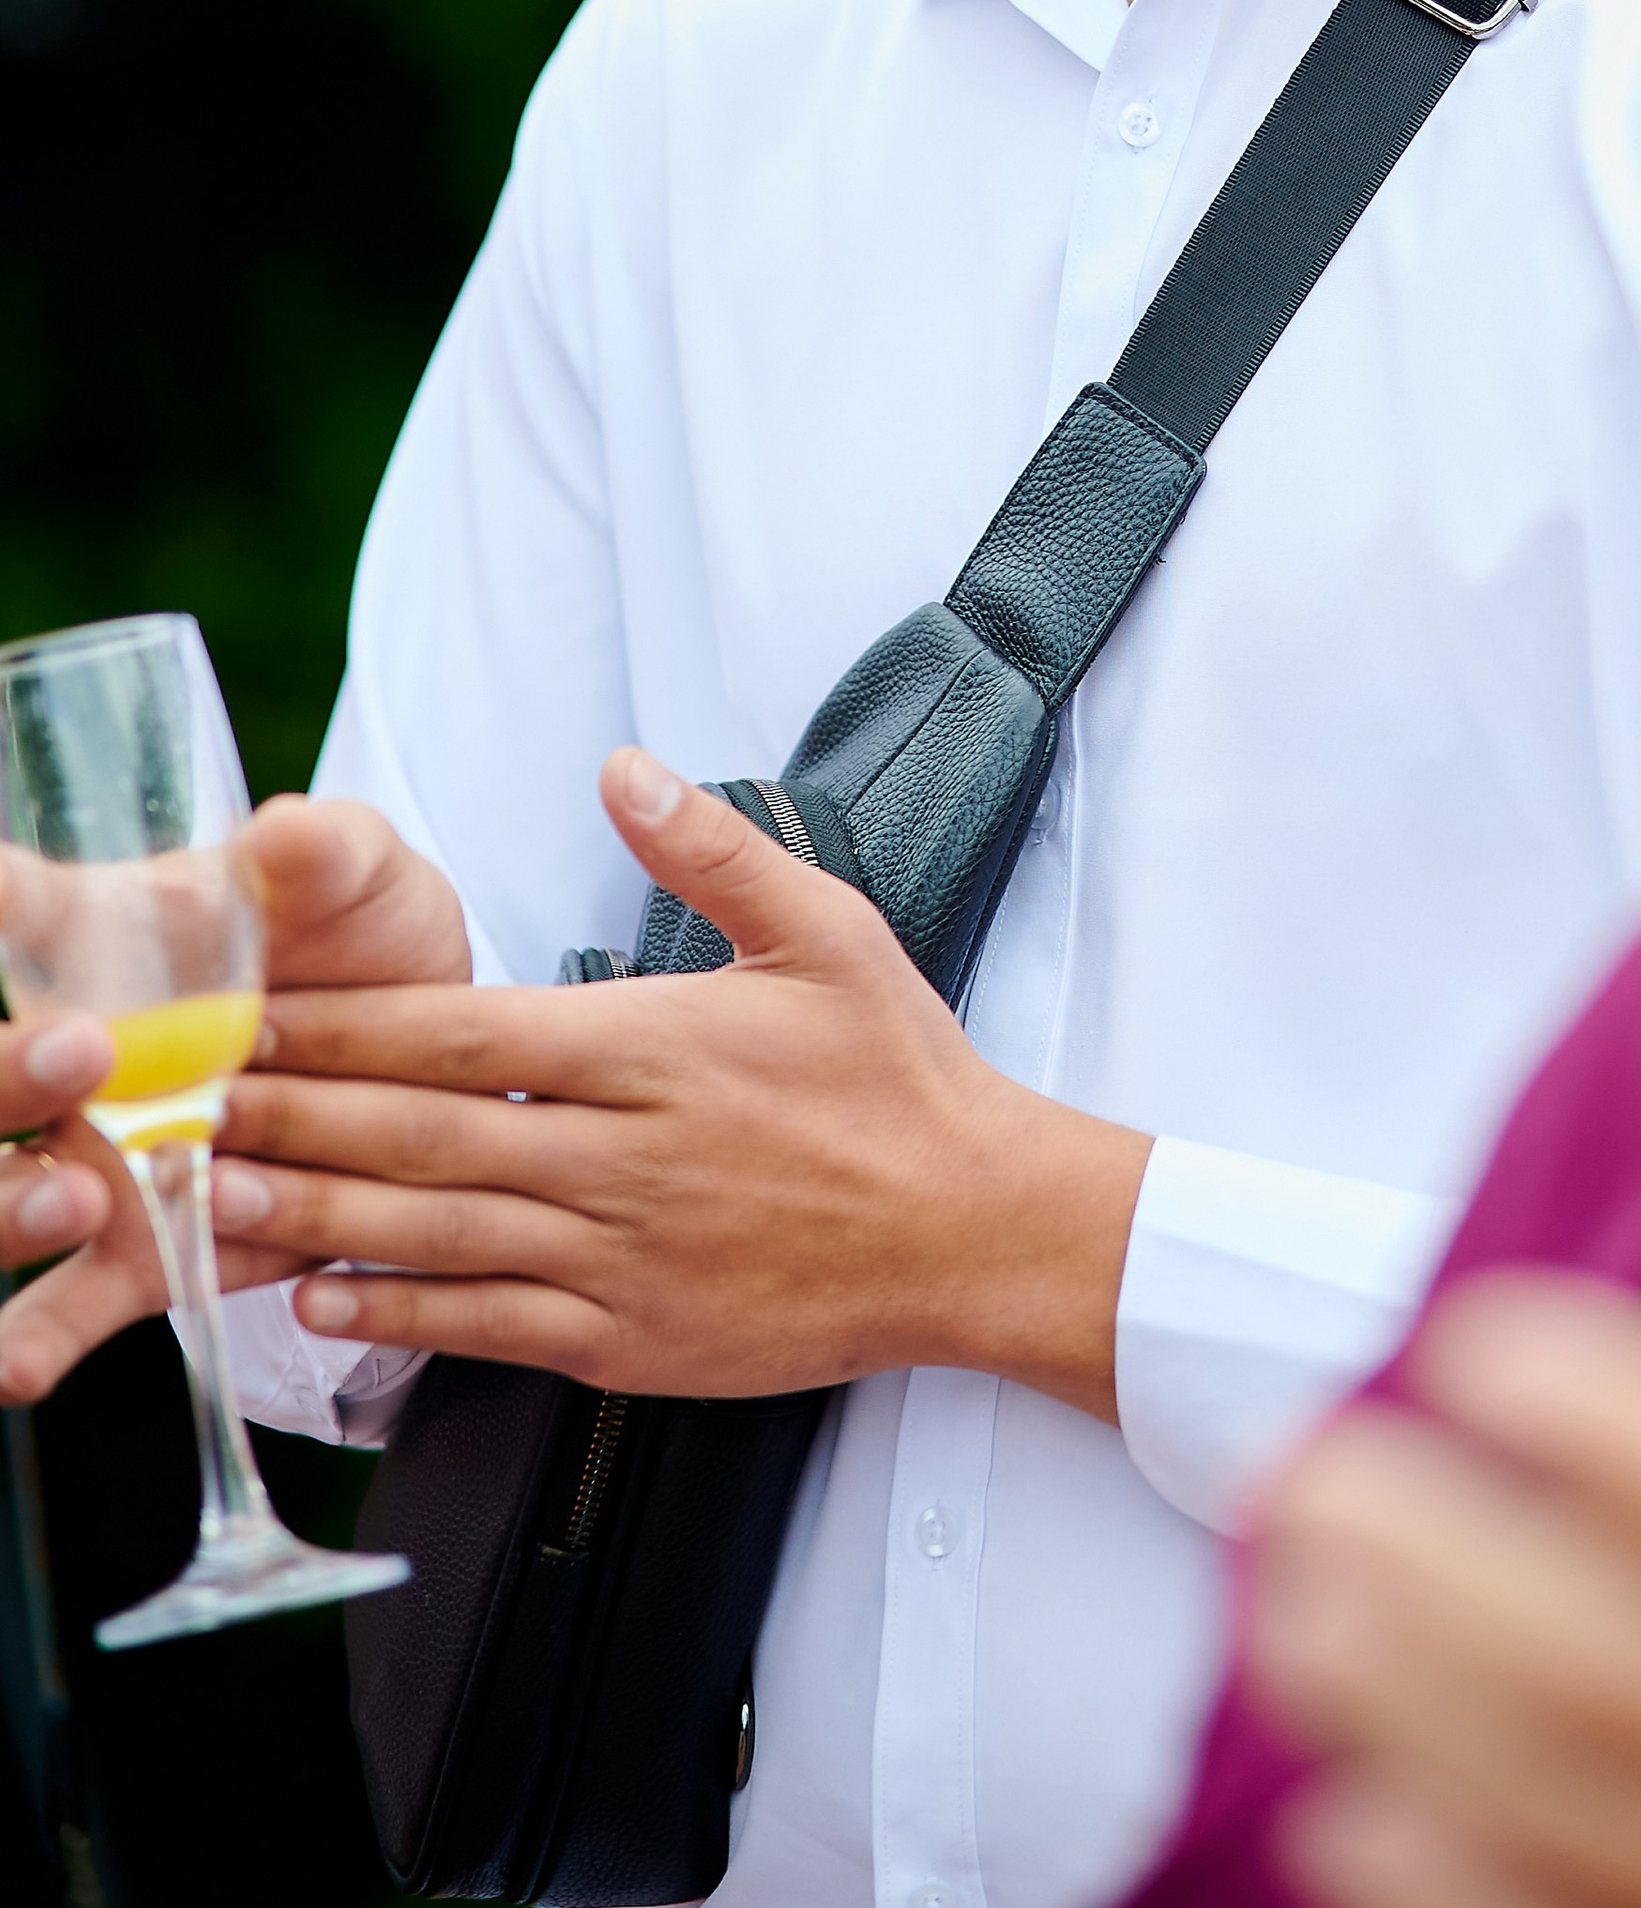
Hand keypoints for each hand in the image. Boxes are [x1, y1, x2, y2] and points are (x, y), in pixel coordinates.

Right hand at [0, 795, 468, 1402]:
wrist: (427, 1054)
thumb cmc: (362, 931)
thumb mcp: (358, 875)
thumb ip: (324, 852)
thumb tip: (289, 833)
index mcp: (107, 939)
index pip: (23, 908)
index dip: (1, 899)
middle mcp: (78, 1057)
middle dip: (12, 1067)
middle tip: (84, 1051)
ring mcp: (95, 1158)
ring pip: (10, 1196)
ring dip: (17, 1207)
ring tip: (79, 1204)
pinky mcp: (137, 1249)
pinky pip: (71, 1302)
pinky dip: (38, 1340)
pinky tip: (20, 1370)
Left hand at [213, 748, 1152, 1414]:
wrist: (975, 1230)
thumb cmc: (899, 1077)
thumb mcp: (826, 932)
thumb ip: (713, 848)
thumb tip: (622, 768)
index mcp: (657, 1047)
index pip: (463, 1032)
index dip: (347, 1025)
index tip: (262, 1009)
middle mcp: (624, 1154)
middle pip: (424, 1133)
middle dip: (298, 1113)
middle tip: (194, 1101)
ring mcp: (624, 1258)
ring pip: (437, 1234)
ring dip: (318, 1213)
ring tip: (223, 1191)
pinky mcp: (633, 1343)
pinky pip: (490, 1328)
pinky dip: (399, 1314)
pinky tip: (326, 1295)